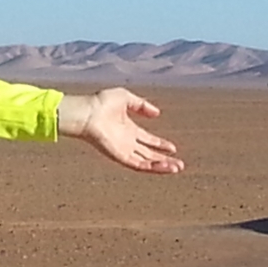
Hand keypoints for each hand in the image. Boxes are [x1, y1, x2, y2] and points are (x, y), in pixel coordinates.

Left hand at [57, 89, 183, 173]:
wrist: (87, 113)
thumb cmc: (100, 103)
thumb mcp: (126, 98)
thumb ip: (142, 105)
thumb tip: (157, 113)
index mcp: (128, 129)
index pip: (147, 140)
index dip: (160, 144)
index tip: (173, 148)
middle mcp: (127, 142)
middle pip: (149, 154)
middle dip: (164, 159)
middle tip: (180, 164)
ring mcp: (123, 150)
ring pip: (146, 162)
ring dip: (162, 166)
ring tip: (177, 168)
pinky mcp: (120, 156)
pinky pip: (138, 165)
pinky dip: (152, 167)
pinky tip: (165, 167)